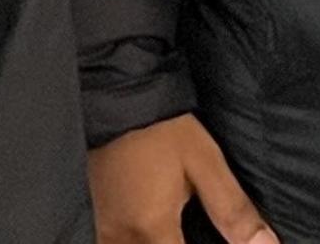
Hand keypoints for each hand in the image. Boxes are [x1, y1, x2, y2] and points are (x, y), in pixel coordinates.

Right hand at [87, 112, 273, 243]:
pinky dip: (129, 239)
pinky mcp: (86, 215)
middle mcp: (118, 236)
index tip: (208, 241)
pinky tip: (144, 225)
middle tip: (183, 226)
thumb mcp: (205, 161)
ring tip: (168, 226)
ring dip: (149, 241)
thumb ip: (233, 210)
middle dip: (172, 243)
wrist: (110, 91)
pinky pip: (109, 240)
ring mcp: (97, 228)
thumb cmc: (160, 126)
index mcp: (151, 229)